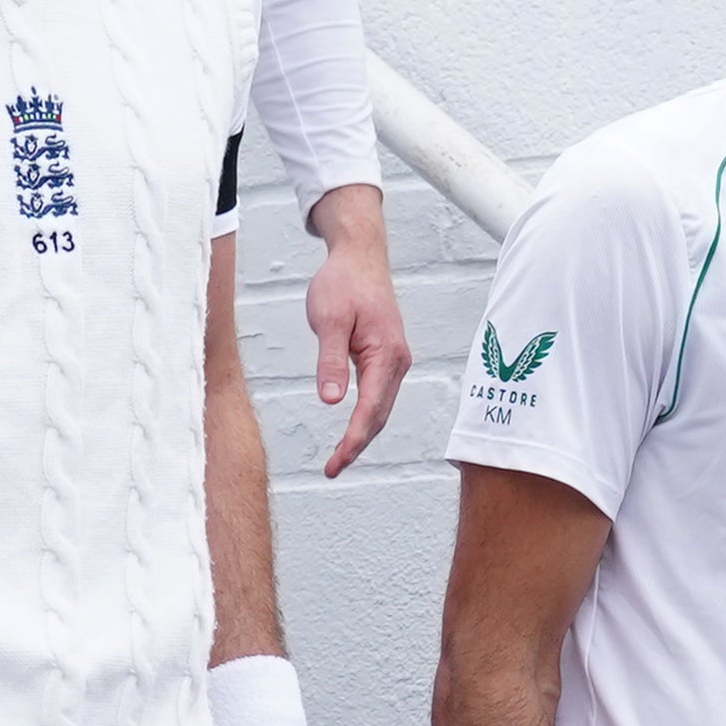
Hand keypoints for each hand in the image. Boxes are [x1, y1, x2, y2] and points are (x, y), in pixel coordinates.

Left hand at [300, 187, 408, 472]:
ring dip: (361, 434)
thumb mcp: (328, 320)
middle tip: (332, 470)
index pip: (370, 409)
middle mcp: (397, 361)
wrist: (359, 255)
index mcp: (386, 354)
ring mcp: (394, 360)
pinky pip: (377, 395)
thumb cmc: (343, 282)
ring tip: (338, 459)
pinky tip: (350, 430)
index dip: (353, 440)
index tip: (336, 463)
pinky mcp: (385, 356)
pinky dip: (365, 416)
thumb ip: (330, 361)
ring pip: (380, 408)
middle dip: (357, 445)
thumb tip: (332, 401)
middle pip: (379, 416)